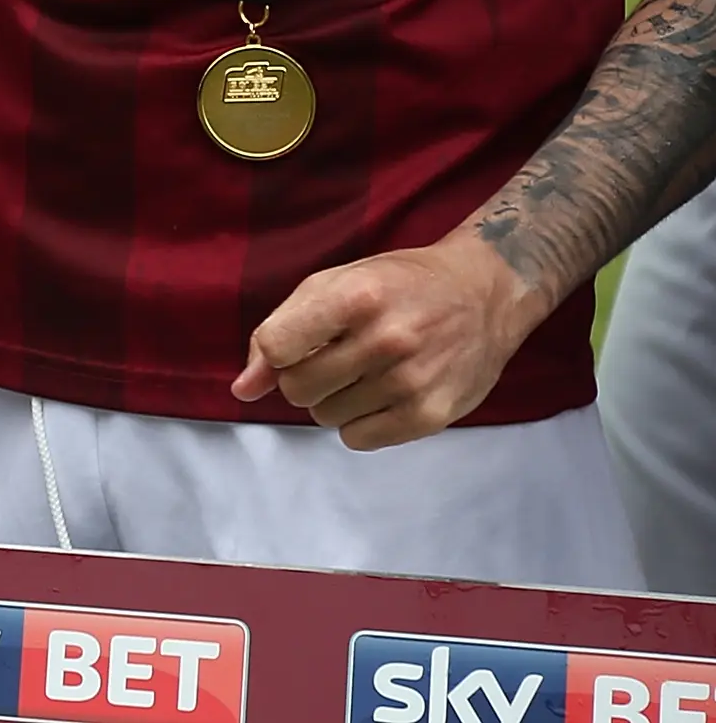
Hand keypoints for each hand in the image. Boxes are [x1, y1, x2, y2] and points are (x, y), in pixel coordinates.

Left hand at [232, 232, 550, 447]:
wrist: (482, 294)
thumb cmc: (397, 284)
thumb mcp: (332, 285)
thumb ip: (280, 332)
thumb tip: (243, 390)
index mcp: (354, 297)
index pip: (277, 347)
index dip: (277, 351)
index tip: (297, 343)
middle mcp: (385, 340)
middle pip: (297, 388)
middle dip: (302, 376)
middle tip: (333, 357)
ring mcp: (411, 381)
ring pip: (324, 416)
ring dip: (333, 398)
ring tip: (363, 371)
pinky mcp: (431, 415)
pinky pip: (359, 439)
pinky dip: (359, 422)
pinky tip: (380, 394)